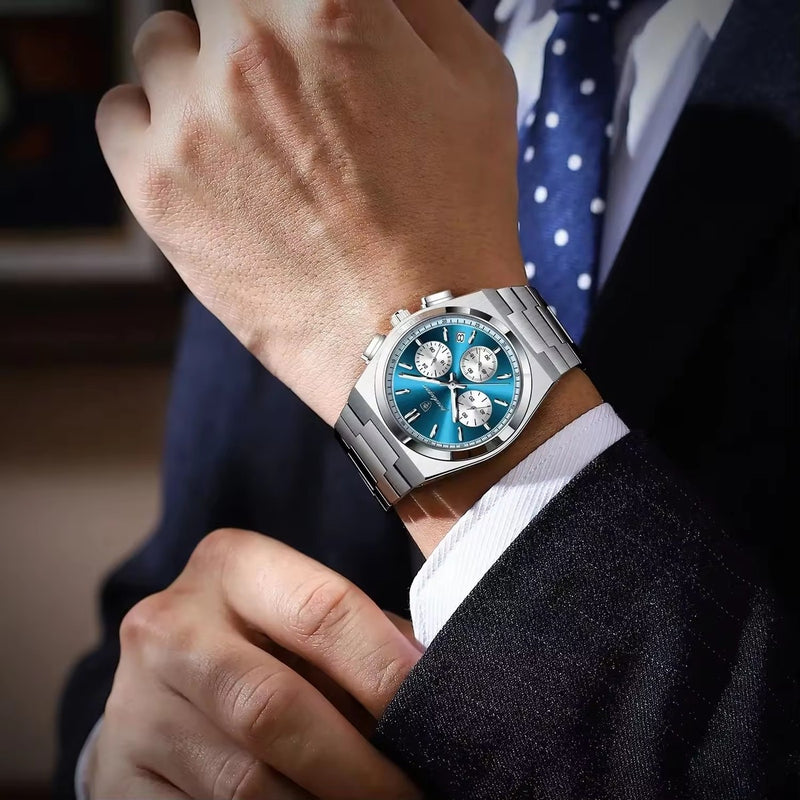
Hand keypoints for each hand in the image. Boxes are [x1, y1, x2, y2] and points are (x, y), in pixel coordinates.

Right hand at [87, 529, 422, 799]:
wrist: (164, 686)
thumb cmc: (263, 643)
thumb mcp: (307, 621)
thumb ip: (366, 639)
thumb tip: (439, 683)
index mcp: (231, 565)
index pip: (320, 609)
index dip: (383, 668)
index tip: (434, 714)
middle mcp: (170, 624)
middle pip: (274, 705)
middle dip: (356, 765)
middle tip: (410, 795)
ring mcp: (133, 705)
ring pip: (244, 780)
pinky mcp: (118, 777)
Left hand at [96, 0, 522, 426]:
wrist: (416, 334)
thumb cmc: (455, 213)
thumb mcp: (474, 78)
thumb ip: (409, 0)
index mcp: (329, 1)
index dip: (295, 6)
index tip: (297, 30)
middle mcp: (249, 44)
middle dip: (253, 24)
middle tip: (289, 82)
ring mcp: (192, 118)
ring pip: (162, 43)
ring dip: (202, 72)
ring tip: (252, 135)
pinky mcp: (154, 187)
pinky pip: (120, 112)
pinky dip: (155, 125)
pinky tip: (206, 162)